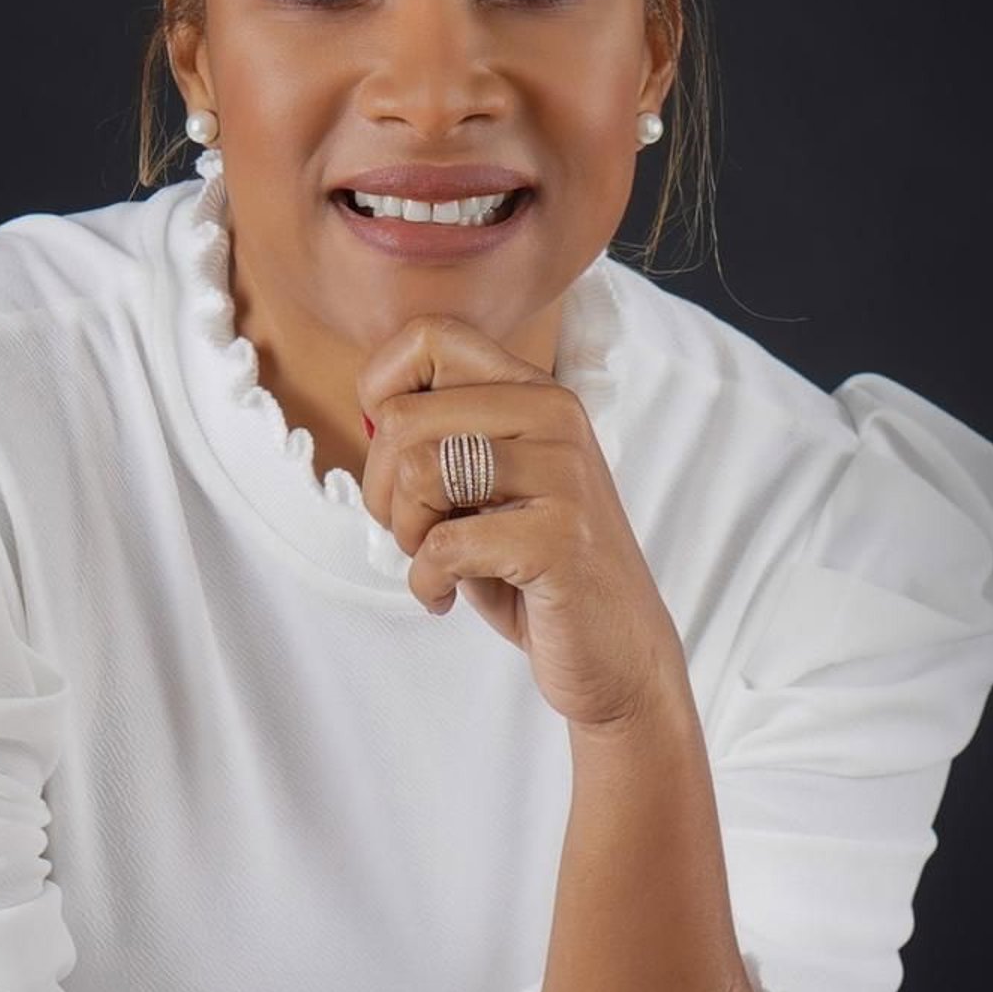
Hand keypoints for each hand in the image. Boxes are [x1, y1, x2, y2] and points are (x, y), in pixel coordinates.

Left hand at [355, 312, 684, 732]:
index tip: (393, 455)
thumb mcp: (488, 488)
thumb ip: (443, 439)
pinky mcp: (559, 537)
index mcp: (534, 393)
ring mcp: (563, 474)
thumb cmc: (535, 571)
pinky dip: (426, 582)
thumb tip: (373, 411)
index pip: (429, 337)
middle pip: (403, 417)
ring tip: (436, 562)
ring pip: (418, 472)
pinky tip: (447, 597)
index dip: (380, 391)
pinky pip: (444, 544)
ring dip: (405, 534)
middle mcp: (554, 417)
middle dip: (381, 490)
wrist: (618, 654)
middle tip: (413, 534)